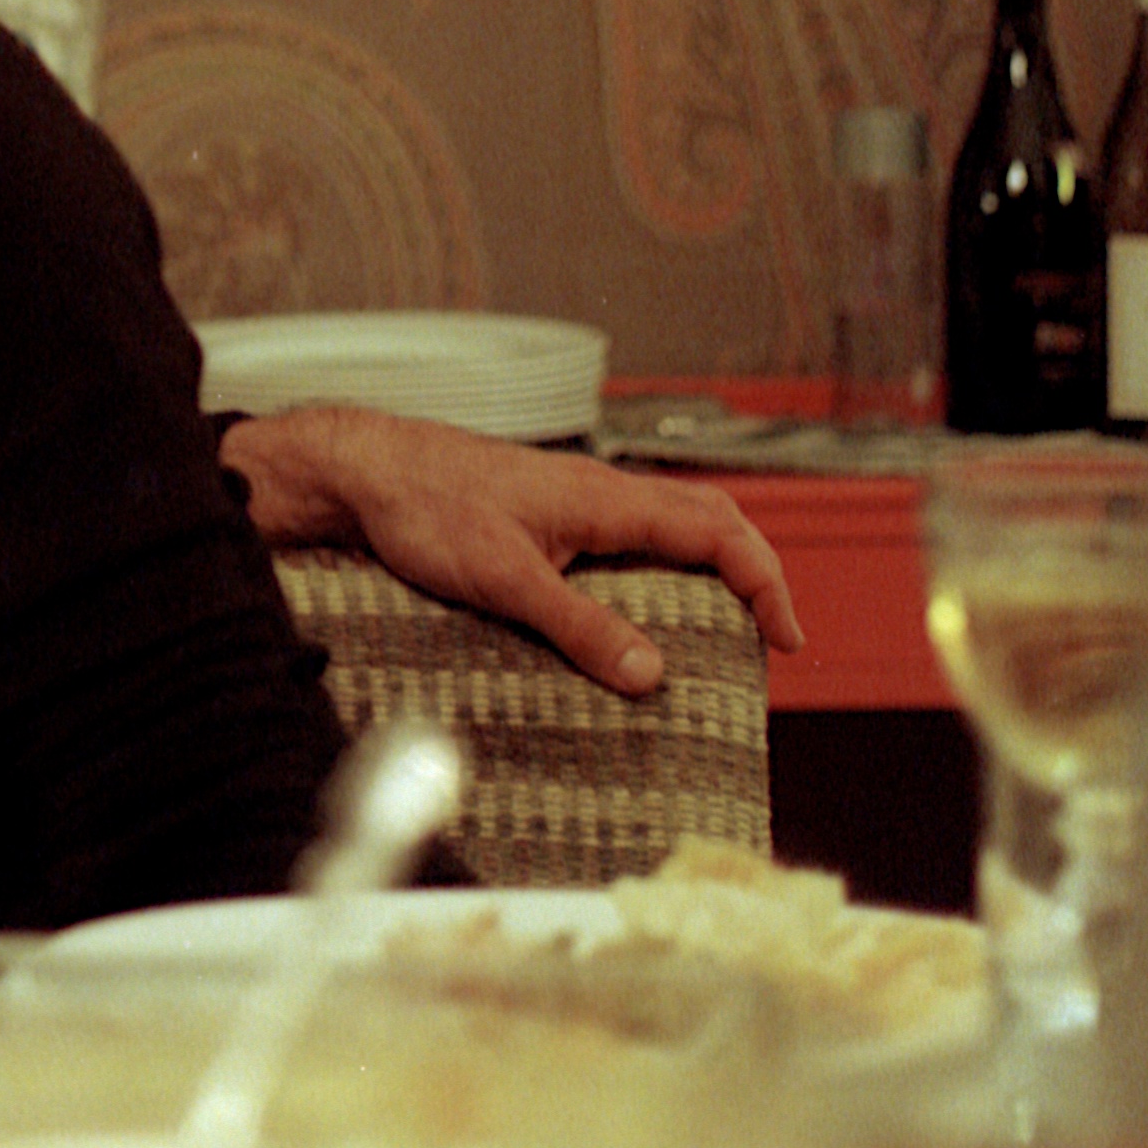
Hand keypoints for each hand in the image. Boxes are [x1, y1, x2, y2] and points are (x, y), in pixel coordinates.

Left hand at [218, 401, 802, 694]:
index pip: (720, 533)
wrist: (363, 472)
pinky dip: (656, 568)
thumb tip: (651, 676)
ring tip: (718, 627)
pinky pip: (624, 535)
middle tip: (770, 633)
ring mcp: (572, 500)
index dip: (766, 584)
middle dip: (752, 573)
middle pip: (709, 520)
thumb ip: (579, 627)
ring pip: (668, 524)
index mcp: (607, 500)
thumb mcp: (505, 579)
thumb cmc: (424, 508)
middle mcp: (600, 492)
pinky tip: (637, 608)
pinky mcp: (543, 514)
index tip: (785, 639)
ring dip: (707, 568)